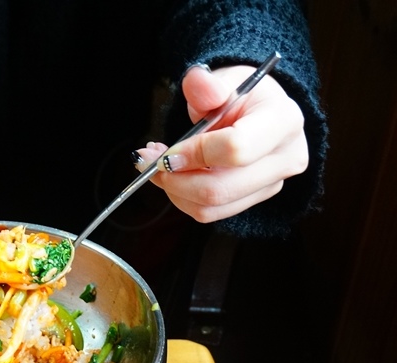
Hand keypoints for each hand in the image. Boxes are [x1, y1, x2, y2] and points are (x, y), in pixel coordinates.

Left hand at [134, 63, 307, 222]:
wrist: (256, 112)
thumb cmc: (239, 95)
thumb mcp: (223, 79)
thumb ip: (205, 84)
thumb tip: (197, 84)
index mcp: (283, 122)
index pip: (236, 149)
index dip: (194, 154)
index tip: (165, 151)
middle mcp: (285, 159)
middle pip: (220, 189)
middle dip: (174, 179)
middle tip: (147, 161)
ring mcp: (272, 185)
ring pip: (210, 207)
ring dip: (173, 190)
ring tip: (158, 164)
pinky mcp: (253, 200)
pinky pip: (209, 212)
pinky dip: (182, 196)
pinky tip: (174, 173)